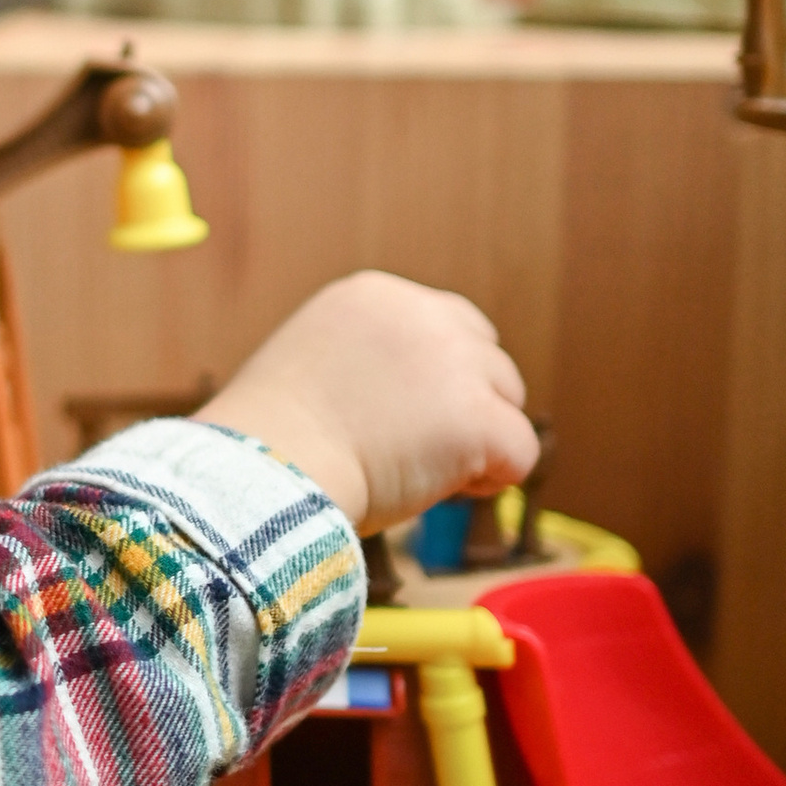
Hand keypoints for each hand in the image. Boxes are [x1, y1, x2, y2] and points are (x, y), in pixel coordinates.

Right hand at [199, 272, 537, 531]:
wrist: (265, 470)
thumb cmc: (271, 441)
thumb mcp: (313, 366)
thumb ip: (367, 362)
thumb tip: (409, 403)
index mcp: (373, 296)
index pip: (445, 324)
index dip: (434, 379)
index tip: (396, 418)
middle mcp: (421, 313)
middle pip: (487, 357)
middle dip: (465, 404)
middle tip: (412, 449)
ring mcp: (454, 363)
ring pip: (508, 401)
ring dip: (476, 439)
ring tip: (418, 471)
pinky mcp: (477, 417)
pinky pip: (520, 451)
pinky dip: (492, 478)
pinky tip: (442, 490)